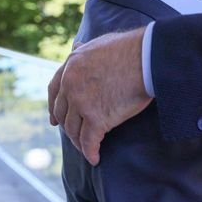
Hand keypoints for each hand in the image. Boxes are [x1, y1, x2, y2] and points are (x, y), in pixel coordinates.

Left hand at [47, 27, 151, 164]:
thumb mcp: (100, 43)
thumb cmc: (131, 48)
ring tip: (87, 148)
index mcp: (71, 66)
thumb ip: (84, 49)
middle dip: (68, 126)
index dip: (54, 107)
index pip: (54, 90)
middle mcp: (71, 84)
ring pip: (74, 130)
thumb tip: (76, 46)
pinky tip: (95, 158)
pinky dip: (91, 152)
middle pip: (63, 113)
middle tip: (75, 136)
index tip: (54, 121)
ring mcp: (82, 103)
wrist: (148, 58)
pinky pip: (89, 141)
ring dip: (79, 142)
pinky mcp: (97, 118)